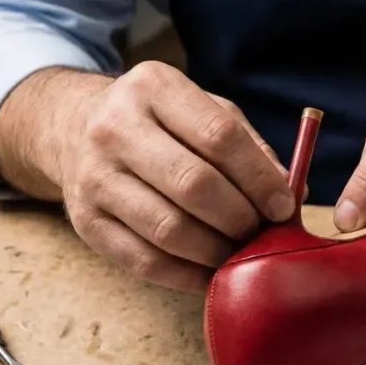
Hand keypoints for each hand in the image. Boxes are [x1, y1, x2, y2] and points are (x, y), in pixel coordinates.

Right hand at [59, 62, 295, 292]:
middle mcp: (115, 128)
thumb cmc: (158, 123)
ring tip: (241, 256)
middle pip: (194, 184)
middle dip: (240, 218)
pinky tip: (212, 274)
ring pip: (170, 229)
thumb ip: (248, 147)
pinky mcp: (85, 222)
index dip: (259, 179)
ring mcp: (94, 177)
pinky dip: (188, 276)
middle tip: (262, 234)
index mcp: (153, 88)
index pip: (219, 136)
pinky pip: (146, 262)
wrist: (73, 127)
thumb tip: (292, 192)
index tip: (283, 206)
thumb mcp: (201, 110)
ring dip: (217, 252)